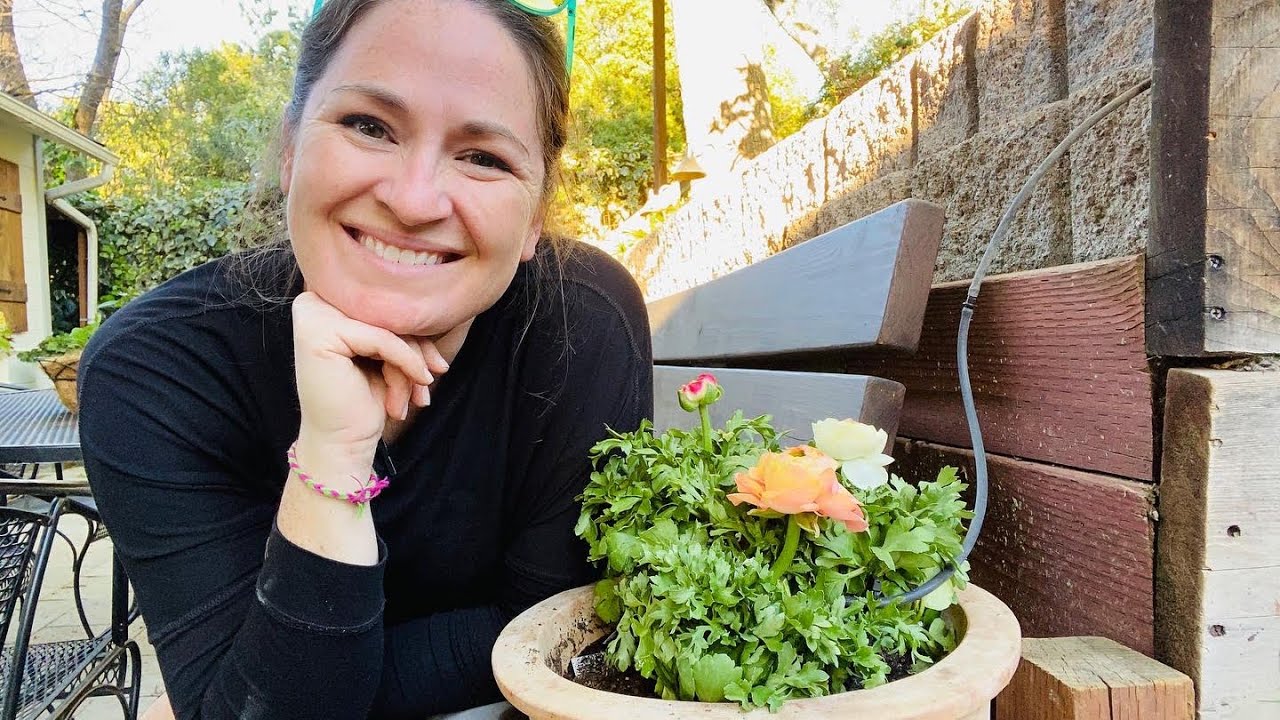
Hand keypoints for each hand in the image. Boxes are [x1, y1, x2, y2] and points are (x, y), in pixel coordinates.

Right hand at [291, 292, 447, 455]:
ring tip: (412, 398)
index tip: (436, 365)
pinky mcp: (318, 332)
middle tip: (427, 383)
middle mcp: (313, 301)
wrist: (342, 443)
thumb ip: (400, 325)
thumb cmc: (364, 401)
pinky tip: (417, 385)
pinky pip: (384, 339)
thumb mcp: (387, 354)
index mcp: (326, 302)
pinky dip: (407, 363)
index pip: (385, 308)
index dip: (415, 335)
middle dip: (416, 350)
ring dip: (410, 364)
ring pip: (388, 327)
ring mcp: (312, 315)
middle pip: (386, 314)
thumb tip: (438, 305)